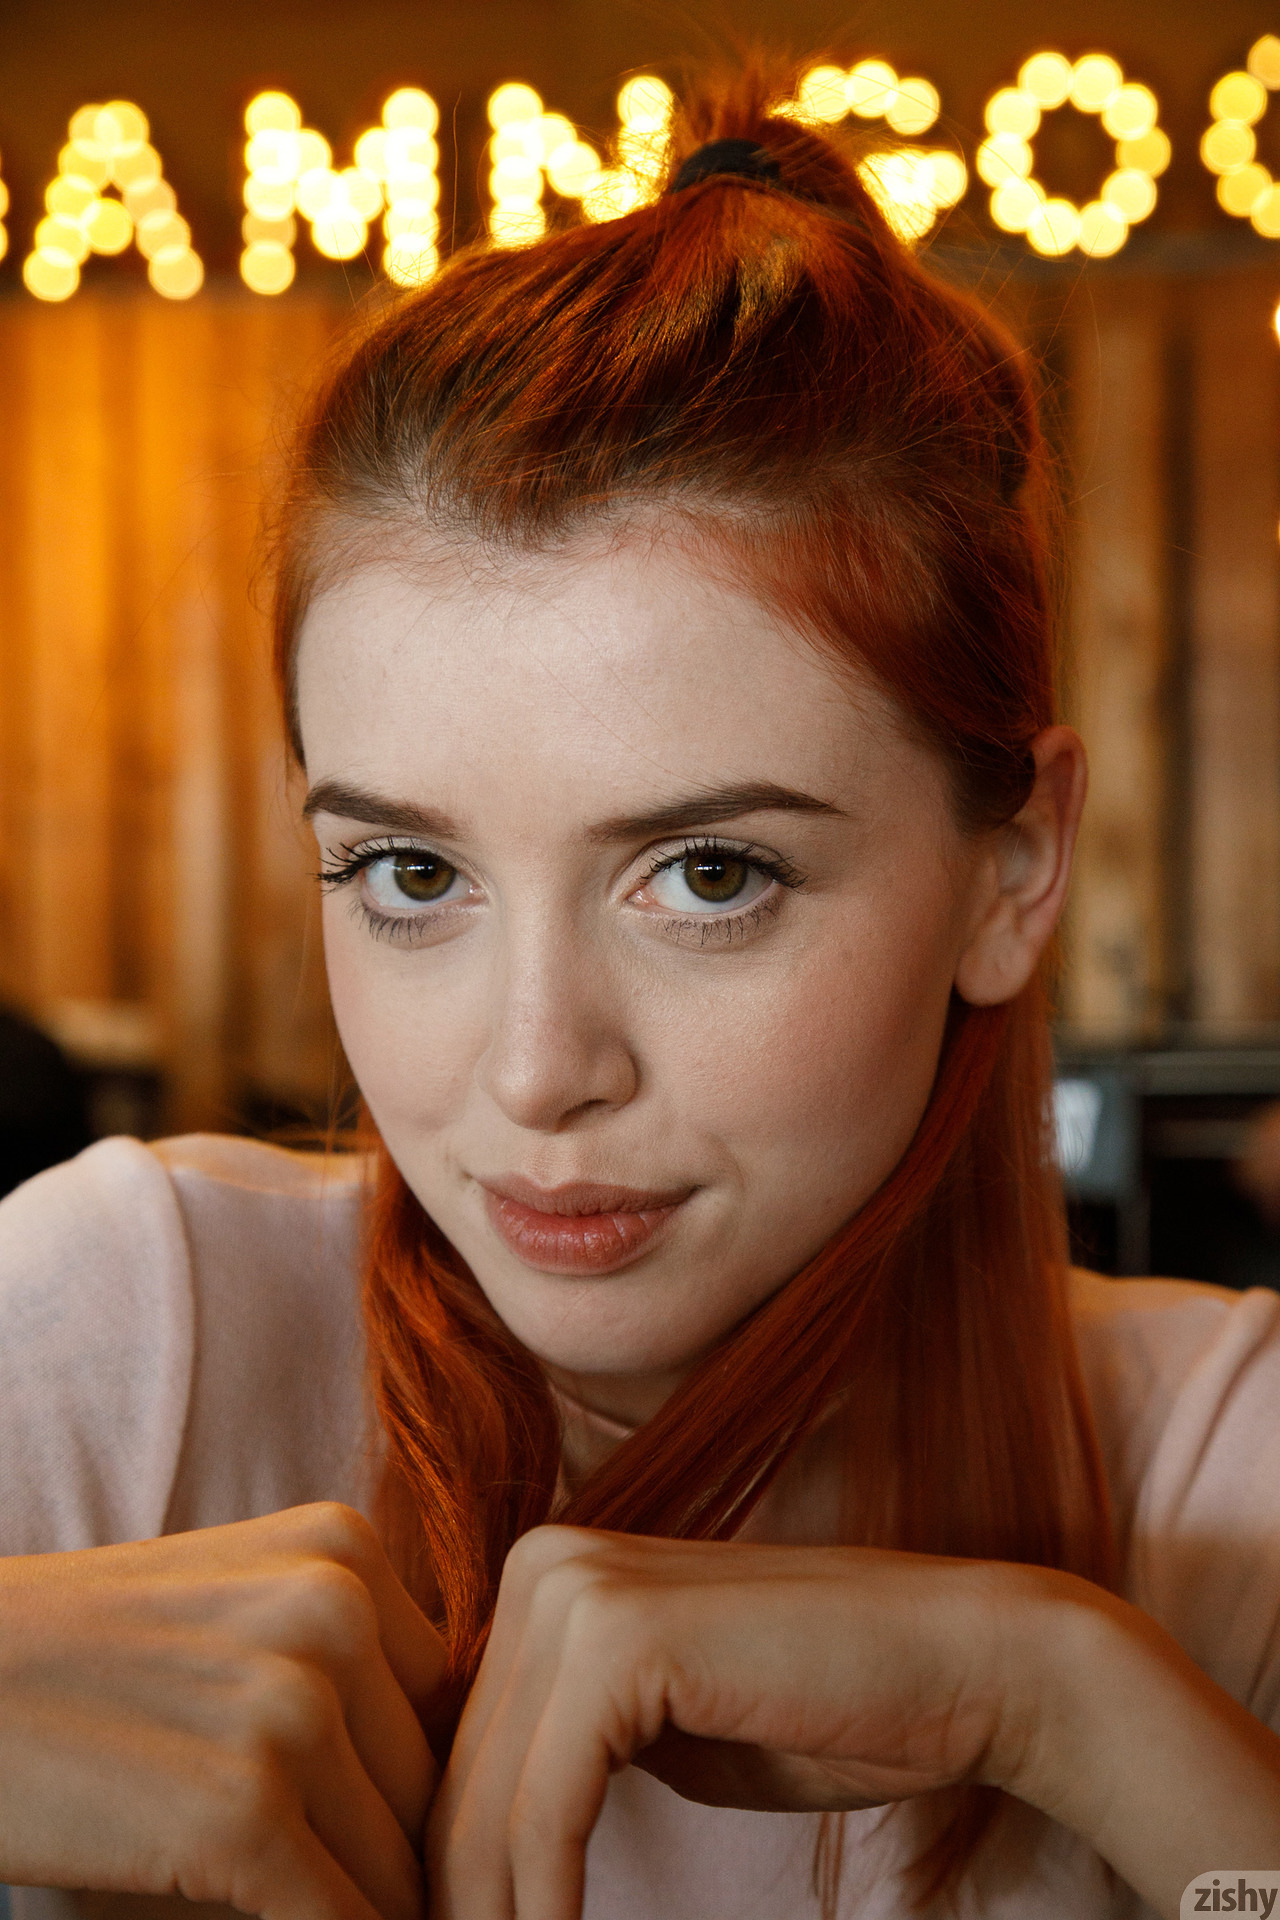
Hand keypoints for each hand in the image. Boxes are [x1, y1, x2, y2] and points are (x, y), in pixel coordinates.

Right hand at [0, 1502, 446, 1919]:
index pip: (442, 1697)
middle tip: (367, 1888)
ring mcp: (294, 1707)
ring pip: (400, 1861)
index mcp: (343, 1548)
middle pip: (429, 1779)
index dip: (410, 1776)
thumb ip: (344, 1652)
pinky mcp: (245, 1813)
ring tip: (334, 1911)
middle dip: (397, 1850)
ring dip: (370, 1907)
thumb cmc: (87, 1658)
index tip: (379, 1828)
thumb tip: (457, 1769)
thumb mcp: (240, 1601)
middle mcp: (335, 1609)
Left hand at [427, 1526, 1024, 1919]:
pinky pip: (543, 1814)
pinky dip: (544, 1911)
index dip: (456, 1878)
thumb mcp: (662, 1731)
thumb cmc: (827, 1711)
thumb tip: (470, 1852)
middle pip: (459, 1785)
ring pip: (488, 1810)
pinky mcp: (619, 1639)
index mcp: (543, 1575)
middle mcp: (541, 1562)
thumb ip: (567, 1753)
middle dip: (467, 1908)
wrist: (967, 1663)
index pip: (456, 1756)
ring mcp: (577, 1591)